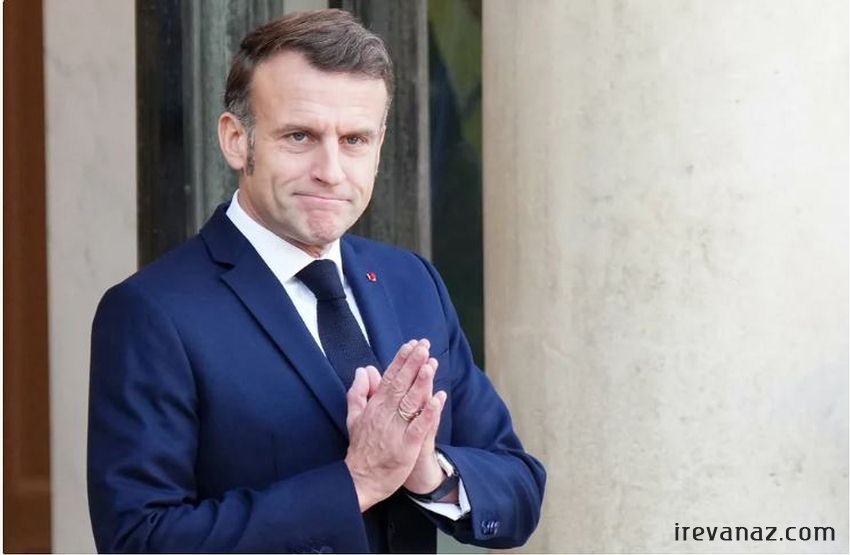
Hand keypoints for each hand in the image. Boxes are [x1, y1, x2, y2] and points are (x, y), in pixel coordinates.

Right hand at [344, 339, 442, 511]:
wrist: (360, 480)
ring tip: (430, 364)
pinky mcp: (406, 447)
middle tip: (425, 345)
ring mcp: (396, 430)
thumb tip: (363, 369)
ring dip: (421, 382)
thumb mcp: (354, 417)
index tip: (412, 344)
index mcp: (374, 406)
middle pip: (401, 384)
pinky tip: (437, 399)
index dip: (401, 360)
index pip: (389, 377)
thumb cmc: (361, 448)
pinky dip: (427, 413)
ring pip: (409, 402)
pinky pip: (418, 427)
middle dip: (413, 363)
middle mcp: (385, 414)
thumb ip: (359, 392)